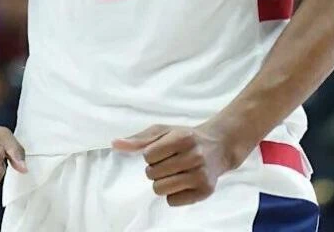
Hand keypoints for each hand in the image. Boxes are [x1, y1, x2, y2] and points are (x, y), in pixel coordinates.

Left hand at [112, 122, 240, 206]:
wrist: (219, 146)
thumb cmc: (186, 137)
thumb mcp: (163, 131)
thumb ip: (139, 139)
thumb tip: (114, 144)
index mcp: (183, 138)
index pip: (148, 156)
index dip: (151, 155)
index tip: (162, 152)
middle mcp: (195, 156)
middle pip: (153, 174)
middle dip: (156, 170)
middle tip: (169, 163)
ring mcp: (201, 175)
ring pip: (161, 189)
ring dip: (162, 183)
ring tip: (173, 173)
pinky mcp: (205, 191)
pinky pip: (173, 201)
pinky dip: (174, 194)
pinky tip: (183, 182)